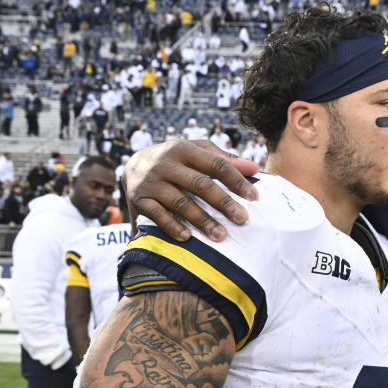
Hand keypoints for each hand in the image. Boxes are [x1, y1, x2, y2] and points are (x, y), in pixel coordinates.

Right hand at [122, 140, 258, 241]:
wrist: (133, 165)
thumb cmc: (176, 160)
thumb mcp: (197, 152)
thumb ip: (224, 159)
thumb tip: (254, 168)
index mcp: (184, 149)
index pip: (216, 164)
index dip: (236, 180)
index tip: (254, 197)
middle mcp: (166, 164)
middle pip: (200, 184)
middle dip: (223, 203)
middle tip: (242, 218)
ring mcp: (151, 182)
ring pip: (180, 202)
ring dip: (202, 220)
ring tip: (220, 235)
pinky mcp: (139, 199)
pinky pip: (157, 215)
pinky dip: (172, 226)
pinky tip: (188, 238)